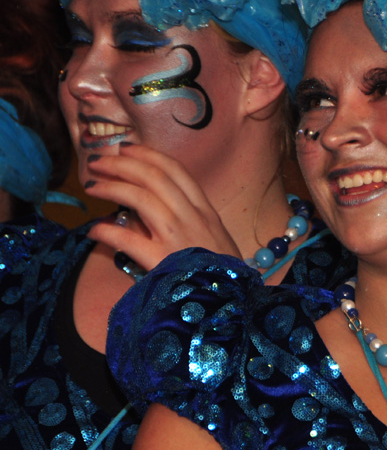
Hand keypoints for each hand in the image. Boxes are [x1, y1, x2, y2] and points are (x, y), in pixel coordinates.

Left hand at [85, 144, 240, 271]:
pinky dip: (108, 231)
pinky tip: (95, 230)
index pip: (176, 171)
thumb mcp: (214, 238)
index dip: (148, 155)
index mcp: (205, 210)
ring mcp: (178, 237)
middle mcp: (193, 217)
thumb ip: (189, 219)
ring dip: (112, 187)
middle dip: (123, 164)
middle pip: (155, 178)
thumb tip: (151, 207)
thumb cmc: (222, 271)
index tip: (127, 149)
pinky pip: (128, 240)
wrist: (231, 300)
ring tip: (92, 186)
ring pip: (141, 199)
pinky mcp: (163, 261)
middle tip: (99, 161)